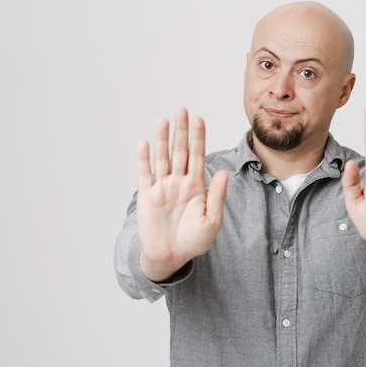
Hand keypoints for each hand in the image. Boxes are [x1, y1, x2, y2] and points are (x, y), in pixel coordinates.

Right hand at [136, 107, 227, 281]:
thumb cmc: (194, 240)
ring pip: (162, 158)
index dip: (198, 138)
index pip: (197, 156)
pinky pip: (145, 174)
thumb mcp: (212, 220)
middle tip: (181, 110)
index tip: (199, 119)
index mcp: (196, 185)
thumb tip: (222, 173)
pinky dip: (143, 159)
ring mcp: (162, 187)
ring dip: (162, 139)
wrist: (171, 256)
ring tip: (163, 120)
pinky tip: (144, 143)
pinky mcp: (147, 196)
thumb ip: (216, 196)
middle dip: (181, 131)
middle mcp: (179, 181)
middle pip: (180, 151)